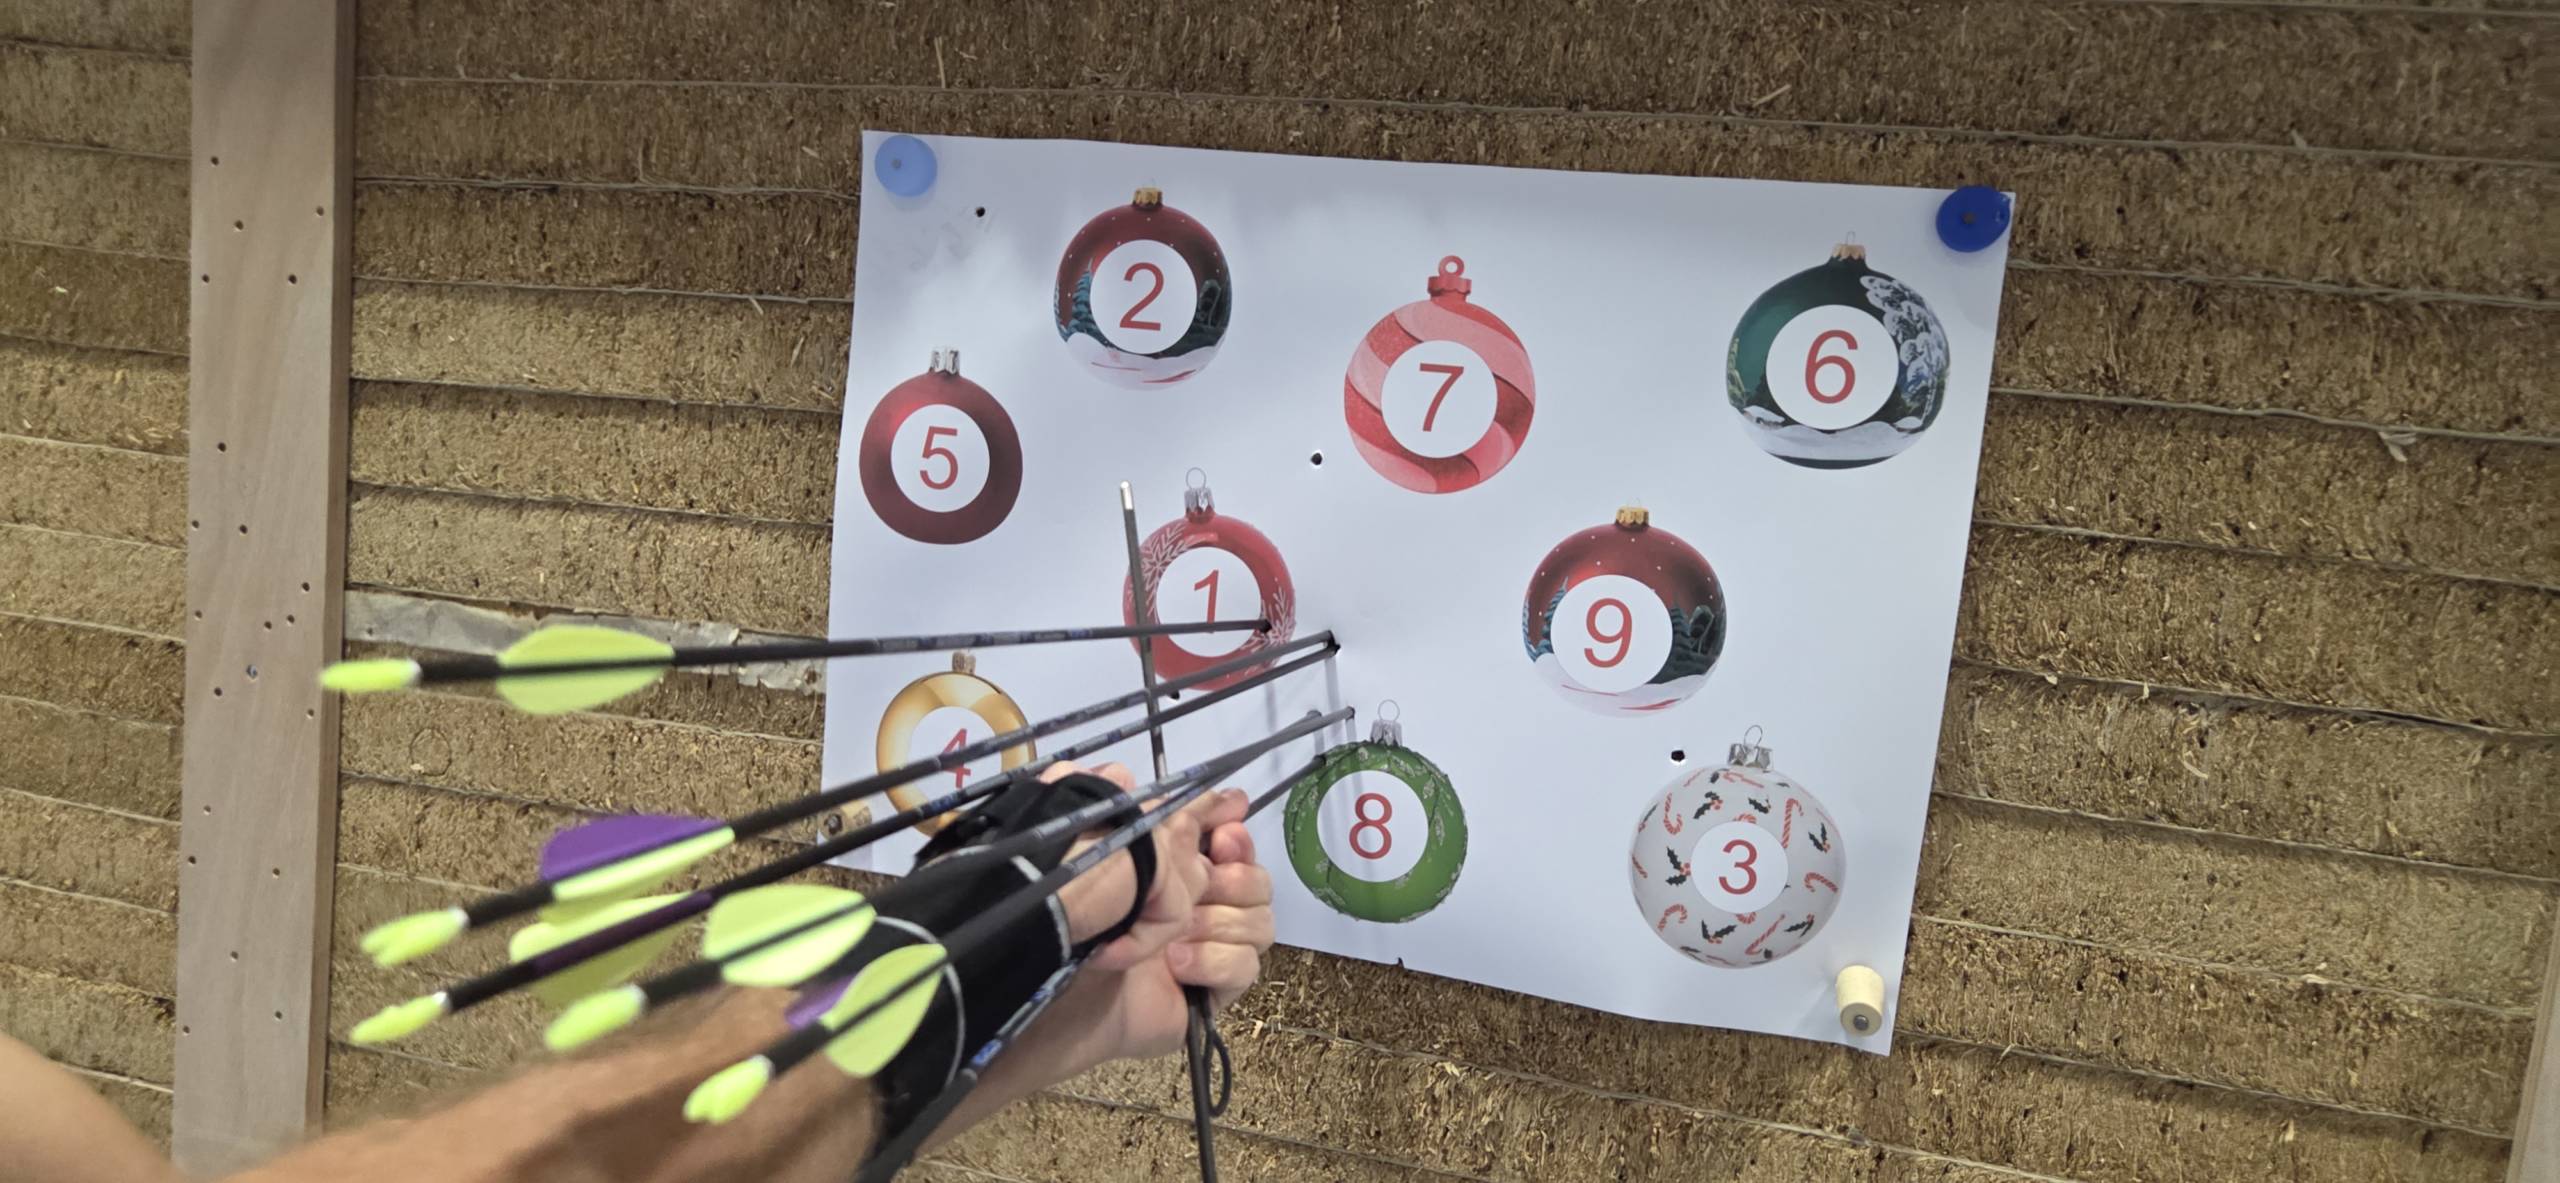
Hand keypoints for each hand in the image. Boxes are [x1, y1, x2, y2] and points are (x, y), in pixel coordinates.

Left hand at [1024, 762, 1275, 1074]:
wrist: (1060, 994)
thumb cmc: (1074, 923)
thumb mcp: (1111, 861)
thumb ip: (1153, 824)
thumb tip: (1184, 789)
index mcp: (1180, 872)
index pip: (1233, 845)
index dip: (1237, 836)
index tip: (1225, 830)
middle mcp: (1202, 907)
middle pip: (1260, 883)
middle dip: (1236, 879)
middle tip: (1205, 885)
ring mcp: (1212, 950)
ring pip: (1261, 923)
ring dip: (1216, 922)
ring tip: (1173, 935)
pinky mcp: (1214, 992)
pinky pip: (1247, 967)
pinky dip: (1213, 960)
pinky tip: (1175, 965)